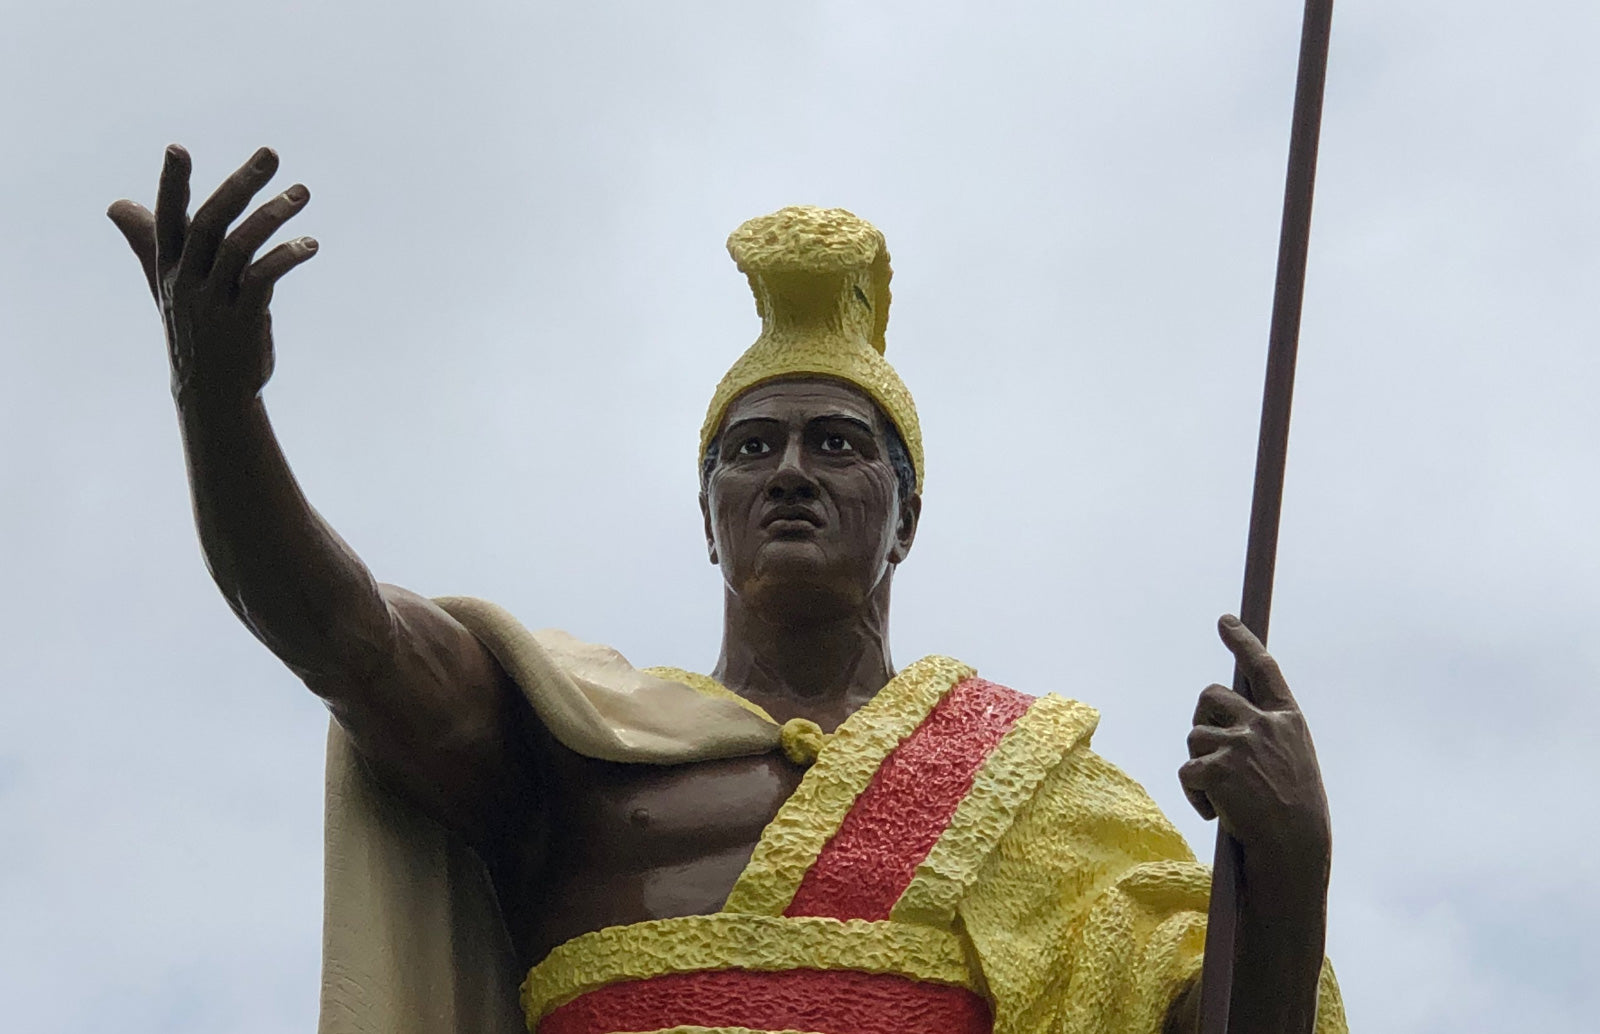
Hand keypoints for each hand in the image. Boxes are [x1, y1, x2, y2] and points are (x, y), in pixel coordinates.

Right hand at [107, 145, 317, 405]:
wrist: (213, 393)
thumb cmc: (194, 331)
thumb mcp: (167, 286)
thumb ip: (147, 241)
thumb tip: (117, 204)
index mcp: (170, 269)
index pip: (167, 219)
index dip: (171, 185)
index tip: (177, 149)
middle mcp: (188, 282)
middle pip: (208, 224)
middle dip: (239, 184)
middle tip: (270, 154)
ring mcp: (214, 303)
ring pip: (239, 247)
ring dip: (273, 215)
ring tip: (301, 193)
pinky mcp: (244, 321)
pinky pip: (263, 278)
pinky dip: (286, 256)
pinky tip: (308, 244)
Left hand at [1179, 615, 1330, 888]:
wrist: (1294, 849)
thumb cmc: (1295, 813)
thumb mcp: (1293, 762)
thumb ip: (1266, 735)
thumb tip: (1226, 720)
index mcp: (1287, 720)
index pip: (1263, 669)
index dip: (1243, 641)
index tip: (1226, 621)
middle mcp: (1264, 724)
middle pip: (1210, 696)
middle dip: (1202, 718)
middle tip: (1208, 750)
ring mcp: (1240, 744)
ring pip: (1195, 737)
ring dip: (1200, 765)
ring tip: (1224, 796)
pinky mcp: (1217, 768)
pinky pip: (1187, 771)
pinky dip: (1194, 795)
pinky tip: (1216, 814)